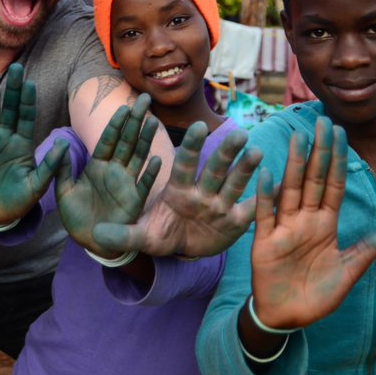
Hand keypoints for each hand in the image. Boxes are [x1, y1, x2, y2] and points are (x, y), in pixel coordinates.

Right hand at [0, 64, 63, 224]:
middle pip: (9, 108)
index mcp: (23, 144)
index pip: (26, 117)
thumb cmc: (19, 202)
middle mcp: (6, 138)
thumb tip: (64, 143)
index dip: (27, 100)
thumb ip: (50, 166)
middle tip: (15, 67)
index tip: (30, 82)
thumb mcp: (37, 186)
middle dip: (12, 89)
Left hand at [55, 94, 161, 254]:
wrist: (87, 241)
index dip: (116, 123)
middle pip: (127, 141)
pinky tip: (158, 159)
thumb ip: (61, 169)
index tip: (123, 106)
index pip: (109, 139)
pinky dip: (150, 173)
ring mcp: (127, 184)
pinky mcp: (134, 202)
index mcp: (98, 165)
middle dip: (136, 120)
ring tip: (154, 121)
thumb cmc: (75, 215)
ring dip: (146, 140)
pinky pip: (144, 185)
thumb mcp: (63, 191)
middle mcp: (115, 170)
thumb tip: (59, 144)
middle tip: (145, 99)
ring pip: (138, 157)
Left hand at [92, 119, 262, 257]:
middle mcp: (202, 192)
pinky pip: (250, 210)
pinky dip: (263, 200)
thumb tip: (97, 235)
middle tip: (239, 133)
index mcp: (178, 190)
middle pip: (214, 169)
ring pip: (234, 183)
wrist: (182, 248)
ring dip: (245, 169)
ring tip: (257, 152)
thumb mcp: (141, 236)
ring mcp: (220, 206)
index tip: (197, 126)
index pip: (185, 164)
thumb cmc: (161, 233)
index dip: (192, 147)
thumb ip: (122, 234)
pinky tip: (278, 186)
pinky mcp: (234, 222)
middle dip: (226, 153)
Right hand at [249, 118, 375, 330]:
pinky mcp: (265, 242)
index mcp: (326, 224)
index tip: (341, 133)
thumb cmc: (317, 294)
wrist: (287, 318)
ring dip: (293, 164)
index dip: (339, 159)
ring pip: (291, 190)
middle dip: (318, 151)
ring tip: (297, 138)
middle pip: (313, 179)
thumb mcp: (350, 270)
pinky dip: (265, 195)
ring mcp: (284, 228)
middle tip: (322, 121)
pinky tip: (266, 173)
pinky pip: (266, 215)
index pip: (335, 185)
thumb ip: (372, 246)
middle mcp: (305, 220)